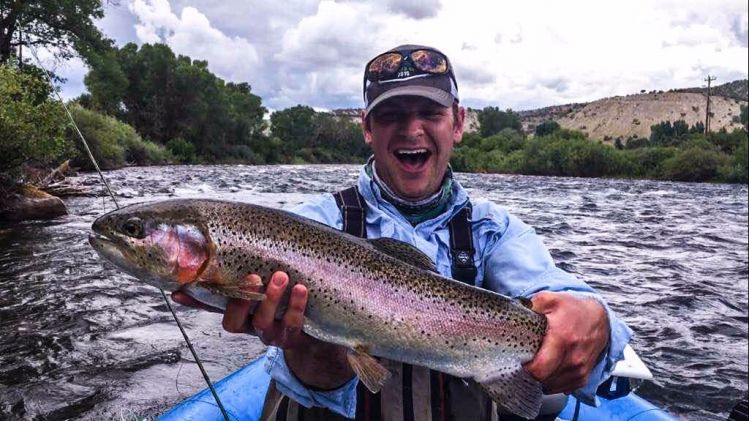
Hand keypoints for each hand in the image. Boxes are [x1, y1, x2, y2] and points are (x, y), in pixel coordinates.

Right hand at [172, 271, 353, 388]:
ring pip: (263, 323)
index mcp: (239, 313)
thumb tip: (223, 246)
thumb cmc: (286, 299)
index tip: (179, 290)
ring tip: (280, 275)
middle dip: (240, 300)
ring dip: (271, 299)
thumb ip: (247, 273)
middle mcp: (250, 326)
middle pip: (234, 323)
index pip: (212, 308)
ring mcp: (270, 335)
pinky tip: (301, 288)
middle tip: (252, 276)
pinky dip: (296, 307)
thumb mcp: (266, 286)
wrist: (317, 329)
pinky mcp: (292, 338)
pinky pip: (292, 325)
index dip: (195, 302)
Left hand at [523, 291, 609, 393]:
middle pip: (544, 380)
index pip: (540, 369)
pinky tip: (549, 370)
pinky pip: (563, 389)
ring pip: (552, 386)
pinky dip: (553, 382)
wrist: (598, 318)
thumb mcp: (549, 299)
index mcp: (562, 338)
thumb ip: (531, 305)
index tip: (520, 360)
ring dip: (542, 378)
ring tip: (538, 364)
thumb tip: (514, 311)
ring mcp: (580, 369)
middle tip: (527, 362)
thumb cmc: (572, 309)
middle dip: (531, 374)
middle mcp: (573, 358)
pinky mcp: (583, 377)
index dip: (526, 368)